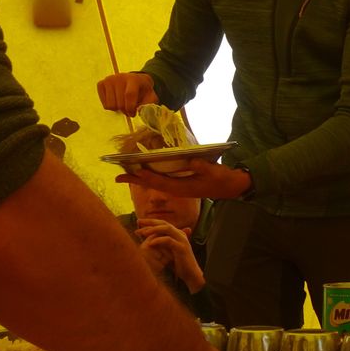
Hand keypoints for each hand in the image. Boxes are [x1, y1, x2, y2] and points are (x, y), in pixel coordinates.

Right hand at [96, 72, 157, 114]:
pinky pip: (104, 104)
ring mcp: (109, 80)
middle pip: (119, 103)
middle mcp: (119, 77)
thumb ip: (148, 105)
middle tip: (129, 109)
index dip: (131, 108)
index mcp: (133, 79)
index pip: (129, 95)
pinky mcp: (101, 84)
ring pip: (110, 105)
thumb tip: (140, 112)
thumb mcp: (150, 96)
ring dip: (118, 109)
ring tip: (123, 104)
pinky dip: (110, 106)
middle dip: (125, 110)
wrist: (135, 80)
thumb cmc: (143, 91)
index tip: (133, 113)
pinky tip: (116, 101)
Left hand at [115, 158, 250, 200]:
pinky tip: (145, 170)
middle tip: (117, 176)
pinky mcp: (182, 184)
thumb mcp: (216, 172)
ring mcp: (179, 187)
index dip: (144, 177)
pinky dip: (151, 175)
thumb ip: (204, 167)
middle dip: (135, 179)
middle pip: (152, 184)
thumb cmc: (224, 179)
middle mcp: (177, 189)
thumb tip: (192, 161)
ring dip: (141, 178)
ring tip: (125, 173)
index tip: (130, 173)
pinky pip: (162, 180)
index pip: (159, 182)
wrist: (232, 186)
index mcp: (183, 188)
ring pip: (155, 182)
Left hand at [135, 218, 204, 291]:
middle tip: (138, 222)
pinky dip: (159, 240)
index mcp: (177, 234)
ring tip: (143, 233)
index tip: (139, 223)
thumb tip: (147, 241)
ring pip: (167, 229)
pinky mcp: (181, 248)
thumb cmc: (178, 265)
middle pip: (164, 223)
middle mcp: (180, 234)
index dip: (151, 222)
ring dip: (153, 229)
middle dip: (150, 222)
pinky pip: (169, 240)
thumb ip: (160, 245)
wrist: (191, 275)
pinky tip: (150, 243)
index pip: (163, 224)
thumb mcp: (167, 252)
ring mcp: (182, 240)